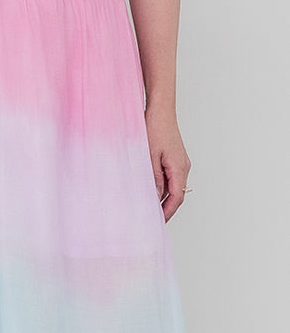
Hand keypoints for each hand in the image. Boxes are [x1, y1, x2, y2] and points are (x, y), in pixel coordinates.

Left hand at [145, 104, 189, 221]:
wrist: (161, 110)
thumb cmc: (155, 129)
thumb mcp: (149, 156)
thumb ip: (153, 178)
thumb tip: (155, 196)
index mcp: (179, 168)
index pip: (177, 197)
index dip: (168, 212)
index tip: (159, 222)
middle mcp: (184, 167)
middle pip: (177, 194)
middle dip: (166, 208)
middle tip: (153, 219)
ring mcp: (181, 162)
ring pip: (174, 186)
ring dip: (164, 198)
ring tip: (150, 208)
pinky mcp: (175, 158)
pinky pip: (172, 178)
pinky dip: (163, 187)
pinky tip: (151, 190)